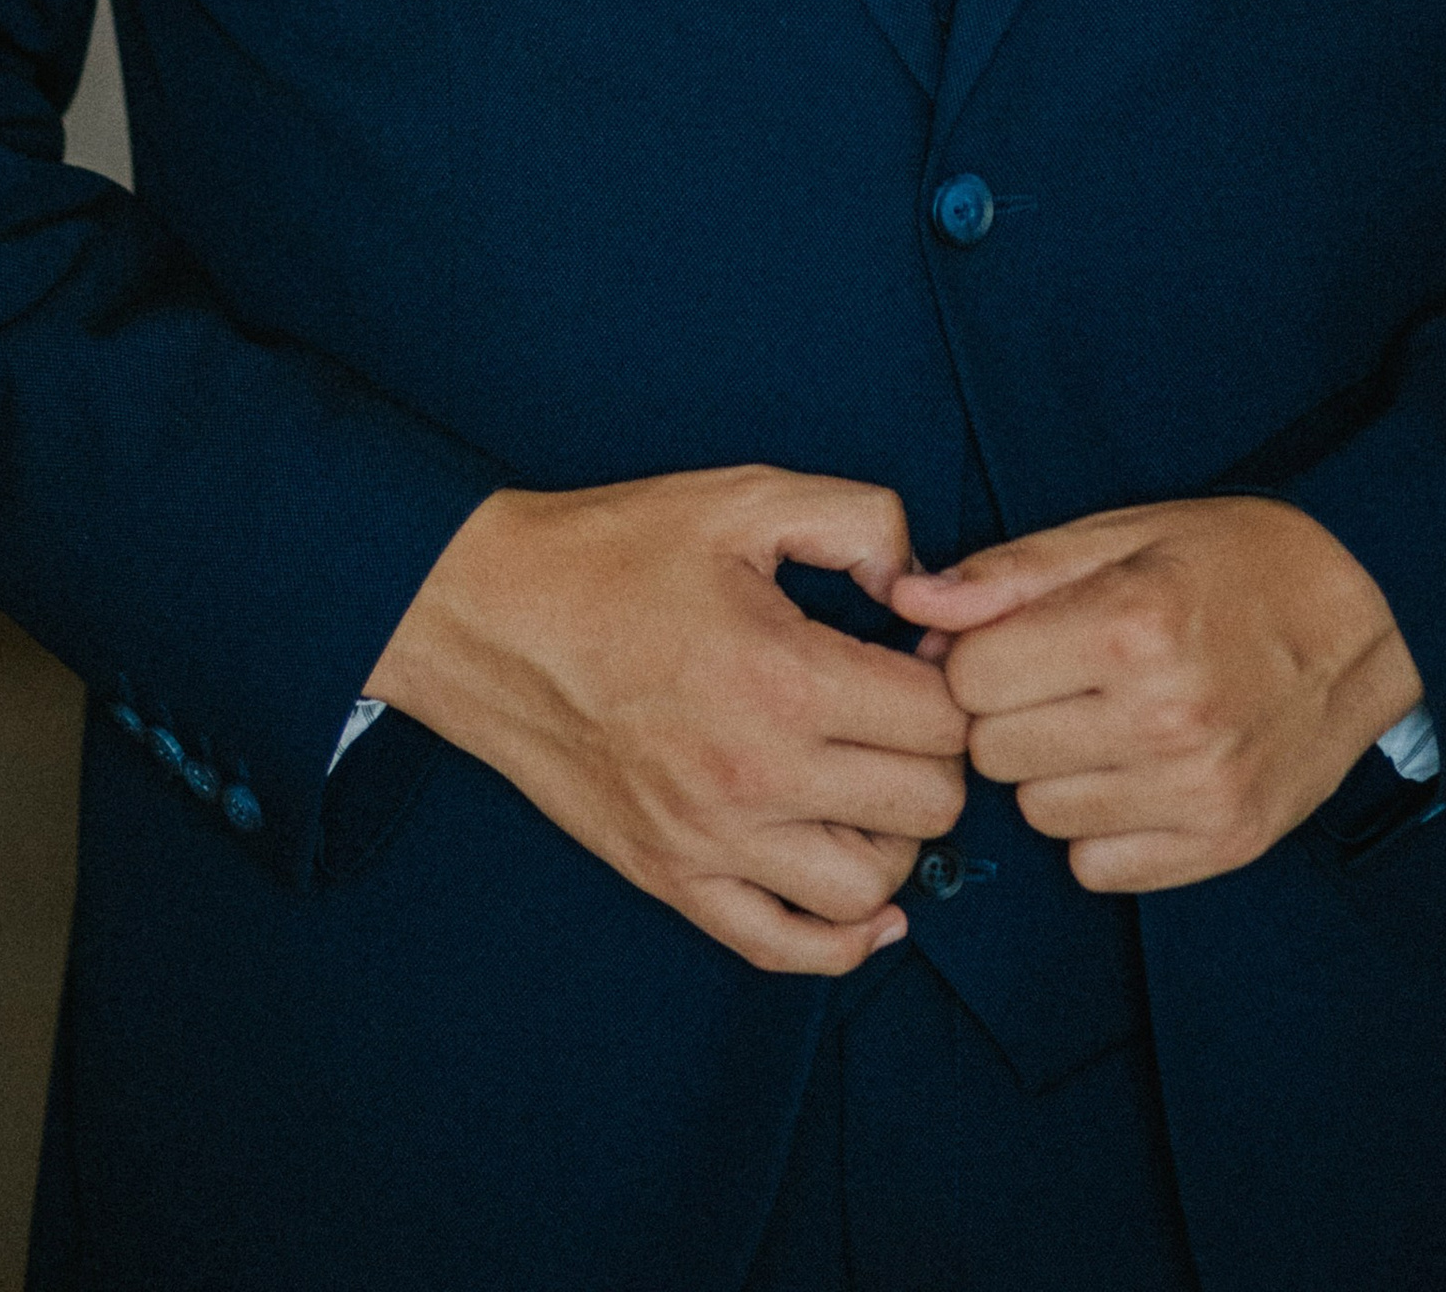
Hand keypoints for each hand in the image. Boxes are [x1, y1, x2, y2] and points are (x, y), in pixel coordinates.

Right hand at [366, 466, 966, 973]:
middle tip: (902, 712)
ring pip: (871, 889)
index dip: (953, 680)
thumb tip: (922, 587)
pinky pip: (784, 948)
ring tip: (870, 781)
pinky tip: (867, 904)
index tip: (920, 655)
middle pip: (927, 807)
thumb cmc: (615, 553)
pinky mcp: (673, 879)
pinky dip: (842, 939)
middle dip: (937, 755)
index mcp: (785, 679)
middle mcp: (755, 776)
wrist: (492, 616)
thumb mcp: (745, 497)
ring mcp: (711, 842)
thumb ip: (861, 520)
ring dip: (896, 838)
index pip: (942, 722)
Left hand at [894, 496, 1419, 894]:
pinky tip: (1140, 770)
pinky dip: (1102, 826)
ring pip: (1038, 812)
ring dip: (1055, 768)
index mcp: (1131, 625)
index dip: (980, 654)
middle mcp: (1164, 717)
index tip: (1018, 639)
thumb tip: (909, 602)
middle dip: (1012, 711)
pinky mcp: (1224, 842)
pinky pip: (1096, 866)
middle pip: (994, 751)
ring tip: (1112, 718)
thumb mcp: (1123, 533)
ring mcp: (1198, 790)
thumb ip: (1010, 573)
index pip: (970, 678)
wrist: (1368, 615)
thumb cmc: (1236, 562)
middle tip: (1069, 676)